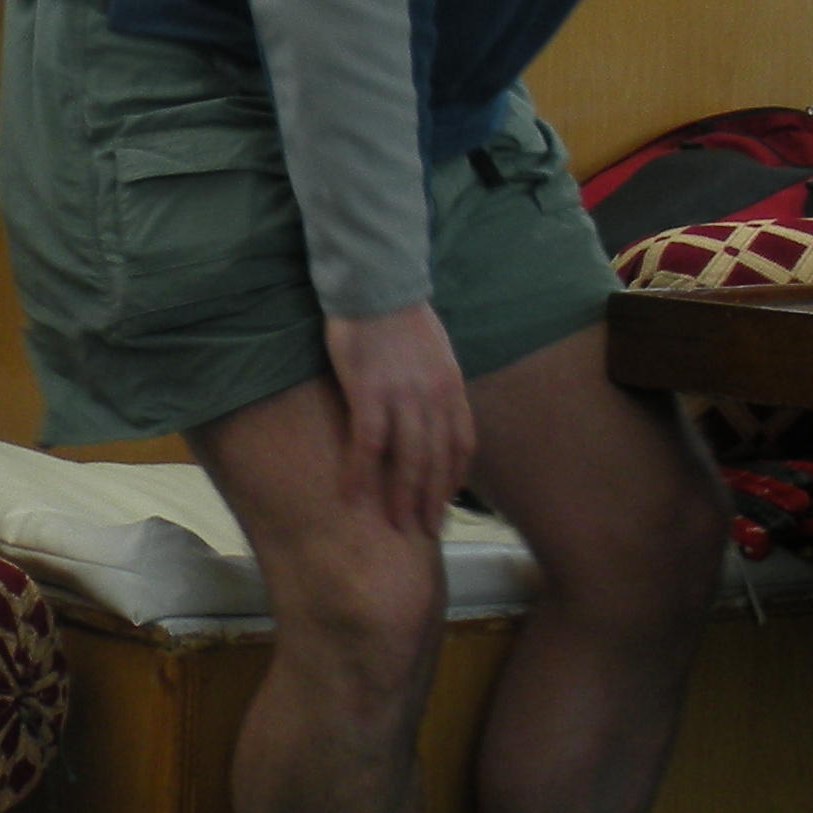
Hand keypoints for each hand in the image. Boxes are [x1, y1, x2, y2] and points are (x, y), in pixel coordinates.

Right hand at [322, 302, 473, 539]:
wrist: (376, 282)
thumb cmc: (399, 314)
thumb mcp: (435, 351)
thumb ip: (436, 384)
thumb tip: (430, 413)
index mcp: (452, 387)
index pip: (461, 445)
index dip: (454, 479)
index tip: (444, 503)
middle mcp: (435, 398)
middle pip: (437, 462)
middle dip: (430, 501)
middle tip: (422, 531)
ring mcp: (403, 397)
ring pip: (409, 461)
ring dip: (402, 497)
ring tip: (395, 524)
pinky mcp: (369, 393)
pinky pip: (368, 444)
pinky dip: (360, 474)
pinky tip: (351, 496)